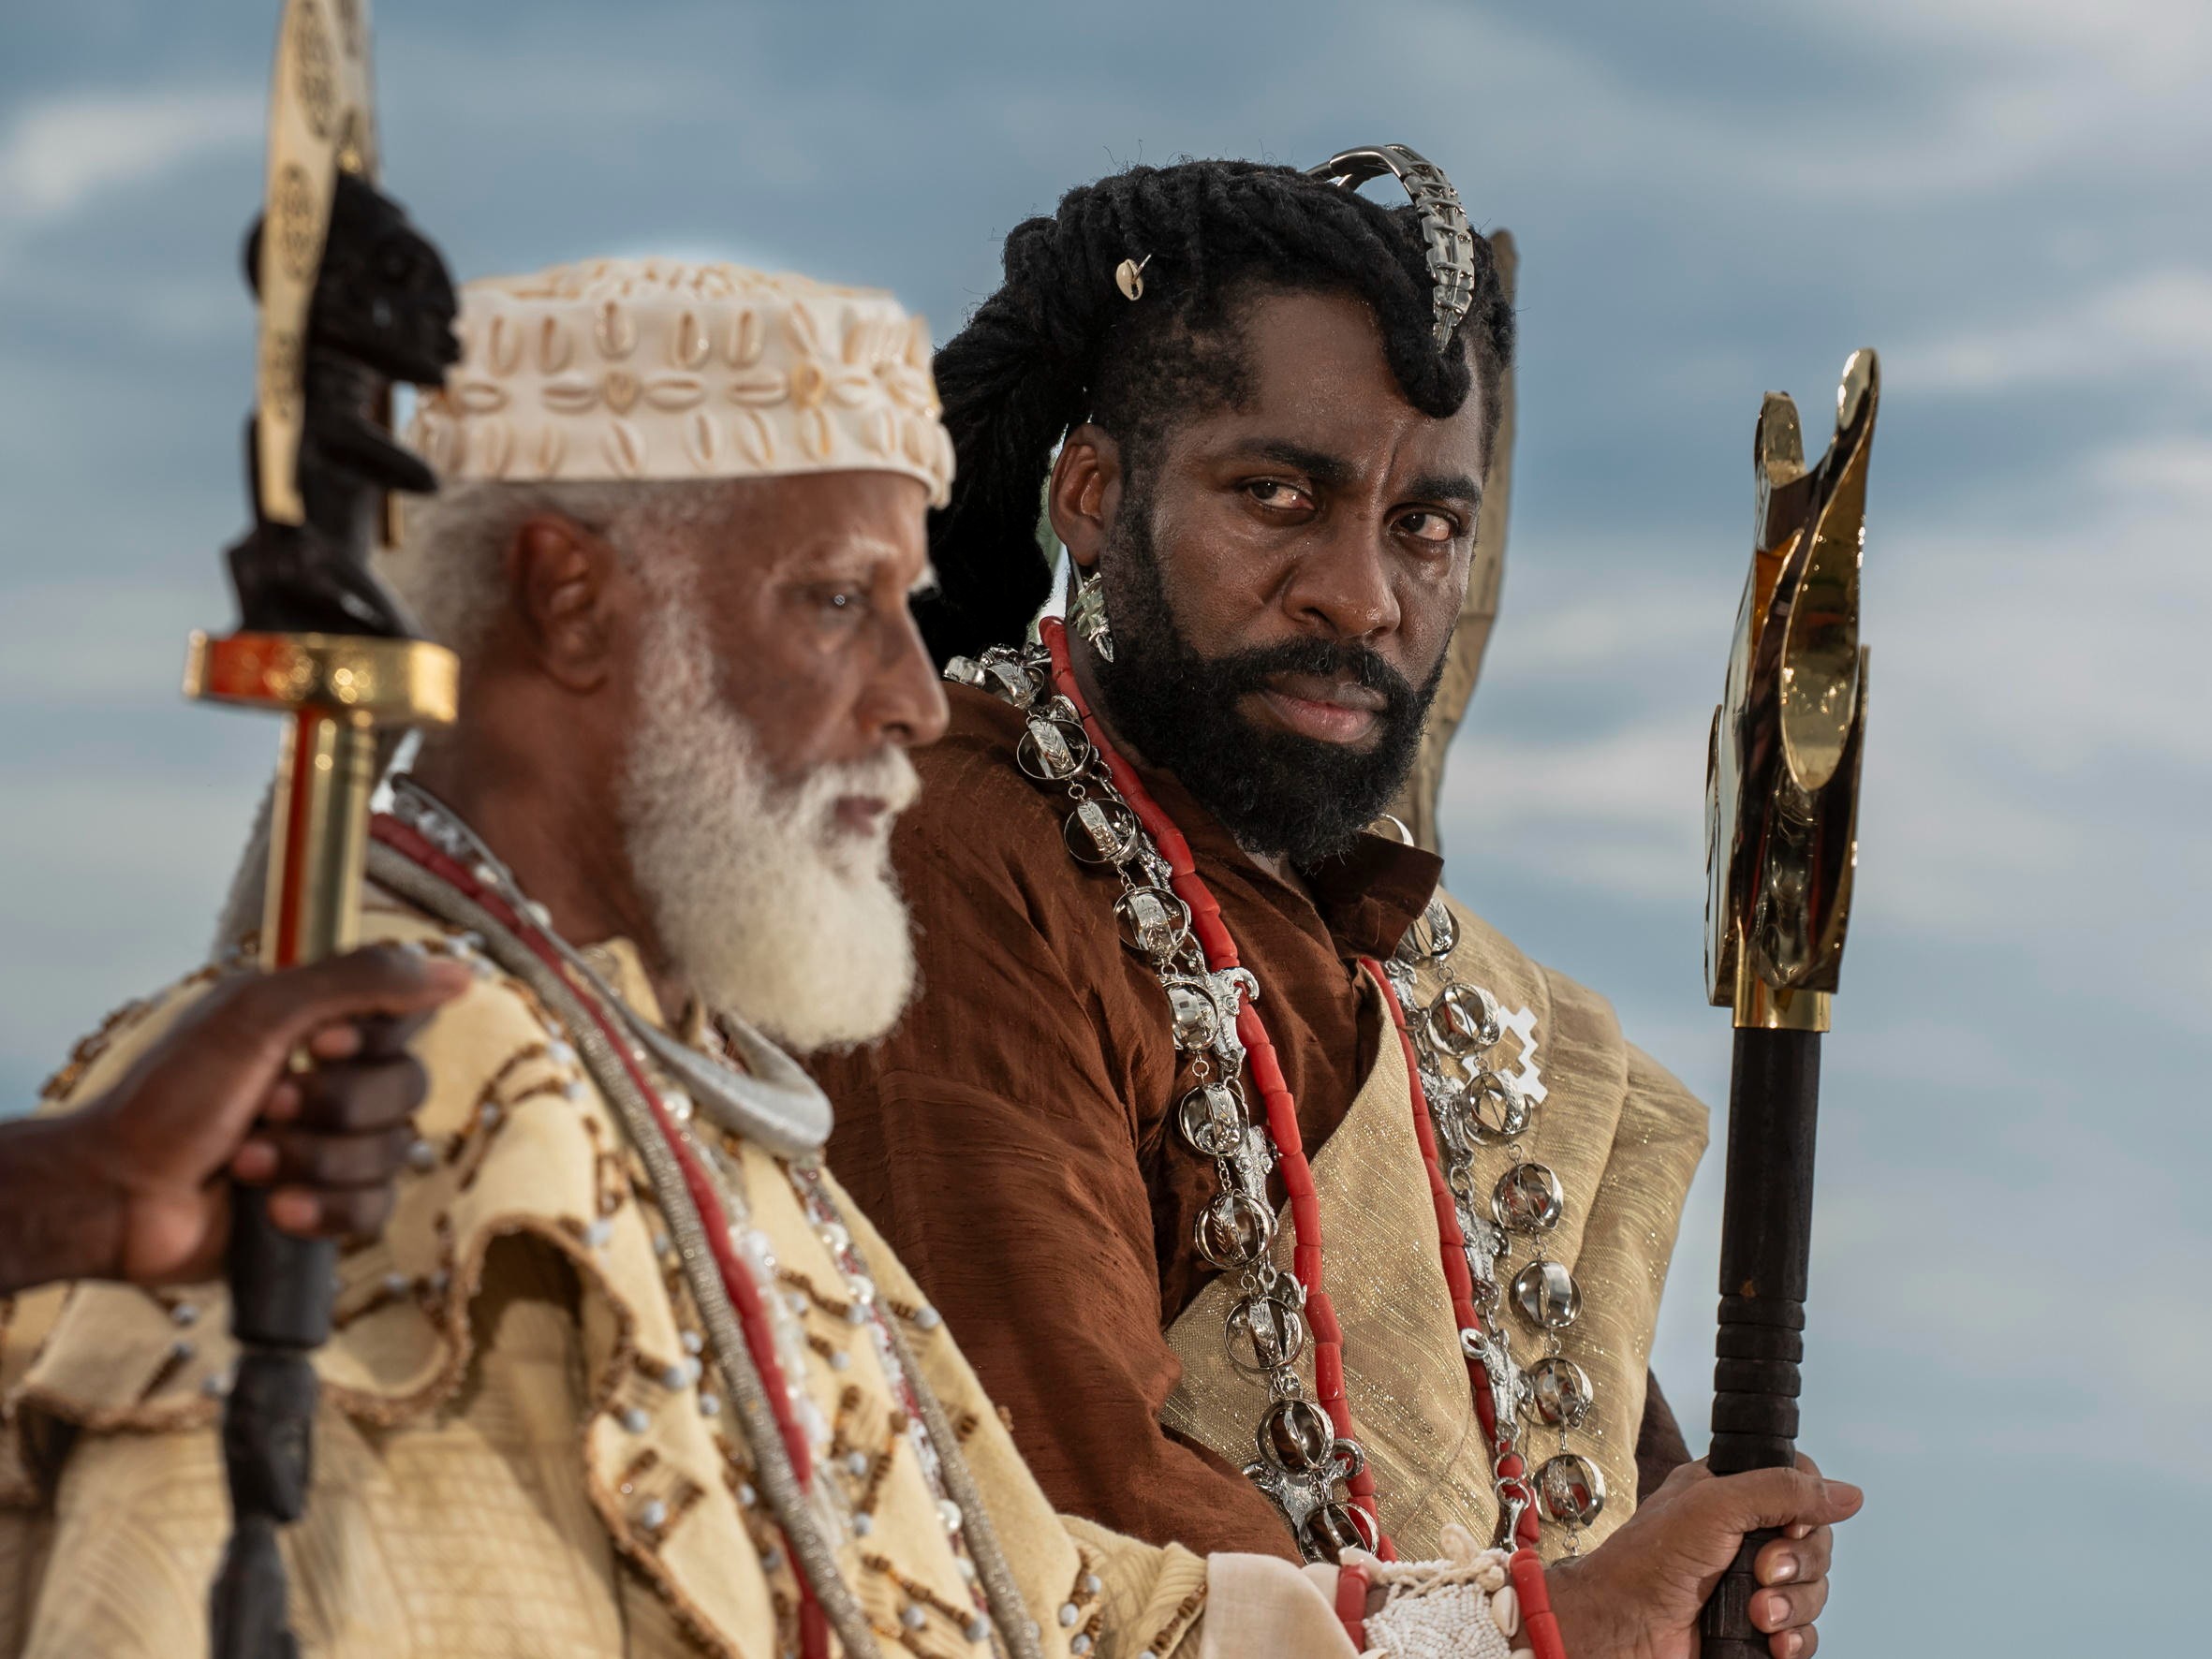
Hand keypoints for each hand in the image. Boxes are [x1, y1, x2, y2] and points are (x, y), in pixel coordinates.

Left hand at [9, 945, 468, 1290]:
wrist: (116, 1196)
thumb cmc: (169, 1099)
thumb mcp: (259, 1015)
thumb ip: (359, 981)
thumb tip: (457, 972)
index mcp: (320, 1027)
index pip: (407, 1023)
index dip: (372, 1042)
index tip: (314, 1046)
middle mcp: (334, 1082)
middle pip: (409, 1089)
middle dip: (334, 1107)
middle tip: (265, 1106)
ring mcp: (332, 1147)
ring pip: (392, 1153)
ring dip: (314, 1159)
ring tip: (249, 1162)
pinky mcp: (326, 1208)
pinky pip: (374, 1210)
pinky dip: (322, 1208)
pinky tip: (274, 1209)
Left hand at [1546, 1454, 1860, 1658]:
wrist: (1621, 1629)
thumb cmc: (1648, 1560)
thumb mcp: (1714, 1505)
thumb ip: (1781, 1490)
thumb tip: (1849, 1494)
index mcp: (1730, 1492)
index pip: (1799, 1485)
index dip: (1807, 1507)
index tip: (1788, 1525)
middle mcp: (1744, 1534)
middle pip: (1815, 1542)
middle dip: (1797, 1564)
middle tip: (1759, 1573)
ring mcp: (1751, 1584)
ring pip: (1814, 1590)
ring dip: (1792, 1606)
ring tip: (1757, 1615)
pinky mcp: (1755, 1628)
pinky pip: (1803, 1632)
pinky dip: (1795, 1639)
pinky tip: (1773, 1643)